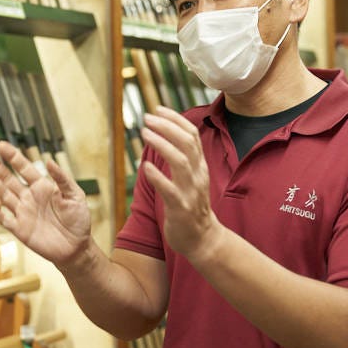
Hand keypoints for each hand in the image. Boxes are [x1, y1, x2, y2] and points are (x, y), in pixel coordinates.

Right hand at [0, 141, 90, 266]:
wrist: (77, 247)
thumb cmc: (79, 219)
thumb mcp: (75, 195)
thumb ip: (62, 179)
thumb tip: (50, 161)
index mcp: (42, 187)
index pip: (24, 168)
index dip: (13, 157)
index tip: (1, 145)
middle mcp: (30, 197)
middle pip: (9, 179)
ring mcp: (23, 212)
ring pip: (4, 195)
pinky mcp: (20, 229)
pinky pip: (4, 219)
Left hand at [140, 106, 220, 260]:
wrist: (202, 239)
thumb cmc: (192, 205)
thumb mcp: (191, 177)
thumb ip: (183, 157)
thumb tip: (165, 134)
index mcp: (199, 165)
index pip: (191, 135)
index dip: (175, 119)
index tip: (157, 109)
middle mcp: (197, 174)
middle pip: (187, 143)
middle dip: (167, 126)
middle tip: (147, 117)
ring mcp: (190, 191)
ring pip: (180, 161)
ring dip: (162, 144)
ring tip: (145, 133)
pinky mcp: (180, 208)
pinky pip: (169, 189)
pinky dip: (157, 176)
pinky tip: (144, 167)